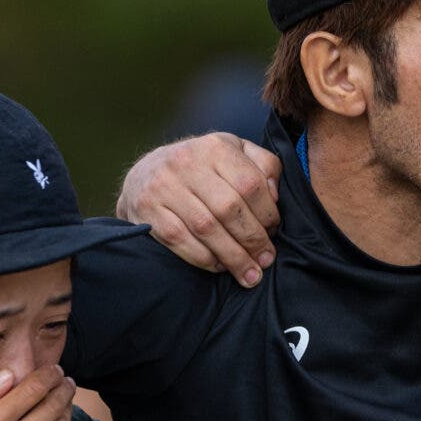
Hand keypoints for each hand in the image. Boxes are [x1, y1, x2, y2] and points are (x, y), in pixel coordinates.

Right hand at [118, 132, 281, 283]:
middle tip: (265, 260)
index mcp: (215, 147)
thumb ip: (263, 166)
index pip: (250, 184)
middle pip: (229, 209)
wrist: (146, 174)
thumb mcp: (235, 153)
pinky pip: (180, 240)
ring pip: (206, 228)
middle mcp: (186, 163)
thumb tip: (275, 196)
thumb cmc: (202, 168)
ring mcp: (164, 187)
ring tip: (250, 273)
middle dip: (252, 240)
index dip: (267, 214)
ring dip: (232, 256)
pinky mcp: (148, 210)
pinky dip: (204, 258)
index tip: (274, 232)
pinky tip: (219, 266)